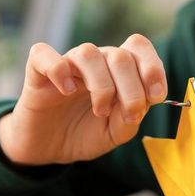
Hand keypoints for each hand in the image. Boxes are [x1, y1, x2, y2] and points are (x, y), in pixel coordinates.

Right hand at [0, 34, 166, 164]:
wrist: (49, 148)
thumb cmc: (87, 133)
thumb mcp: (117, 132)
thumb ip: (131, 116)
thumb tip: (143, 102)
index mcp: (118, 70)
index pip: (139, 47)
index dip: (153, 67)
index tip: (156, 97)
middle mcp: (96, 62)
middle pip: (119, 55)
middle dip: (132, 88)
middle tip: (129, 114)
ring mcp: (67, 64)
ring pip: (88, 53)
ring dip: (101, 85)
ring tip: (100, 110)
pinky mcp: (38, 72)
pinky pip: (43, 54)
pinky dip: (58, 70)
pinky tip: (66, 91)